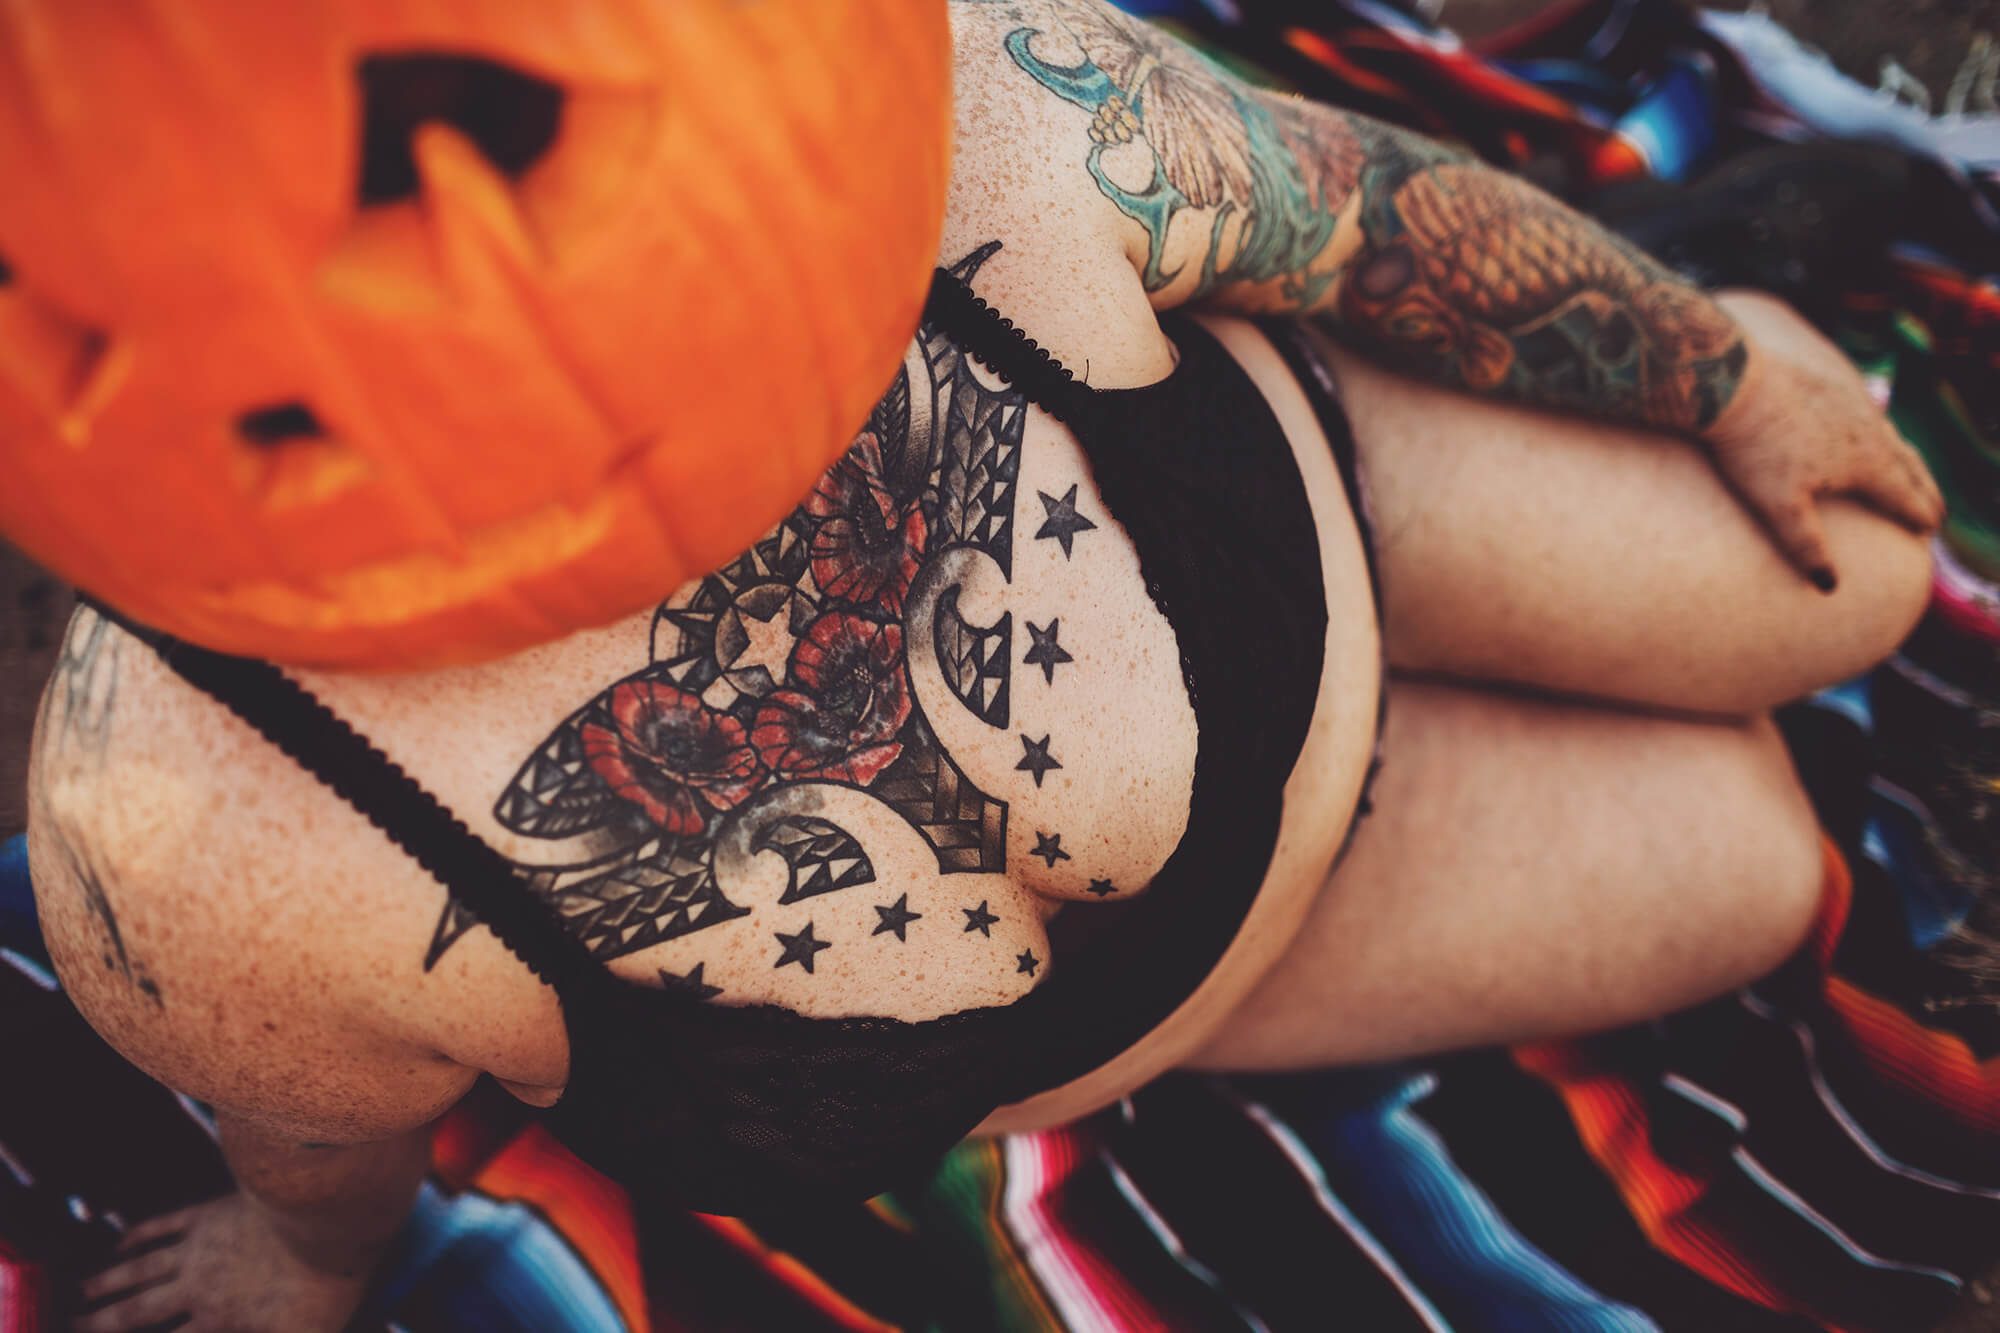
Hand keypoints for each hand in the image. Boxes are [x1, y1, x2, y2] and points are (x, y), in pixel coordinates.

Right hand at [74, 1193, 373, 1332]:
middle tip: (76, 1325)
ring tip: (83, 1289)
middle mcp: (197, 1287)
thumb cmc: (324, 1283)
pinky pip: (162, 1226)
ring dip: (108, 1280)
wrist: (326, 1218)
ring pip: (140, 1267)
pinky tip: (121, 1242)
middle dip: (103, 1322)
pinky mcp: (209, 1212)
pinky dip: (136, 1236)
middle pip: (137, 1311)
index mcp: (217, 1322)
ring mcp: (199, 1247)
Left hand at [1703, 289, 1943, 589]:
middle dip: (1924, 490)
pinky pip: (1865, 412)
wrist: (1734, 384)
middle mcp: (1868, 432)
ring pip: (1890, 437)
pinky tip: (1867, 428)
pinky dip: (1878, 429)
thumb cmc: (1754, 449)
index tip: (1930, 532)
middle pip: (1907, 466)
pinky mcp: (1828, 384)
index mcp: (1865, 463)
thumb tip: (1828, 586)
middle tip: (1939, 510)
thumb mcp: (1778, 505)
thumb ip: (1805, 545)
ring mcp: (1850, 404)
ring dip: (1906, 459)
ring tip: (1912, 470)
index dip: (1918, 516)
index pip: (1902, 496)